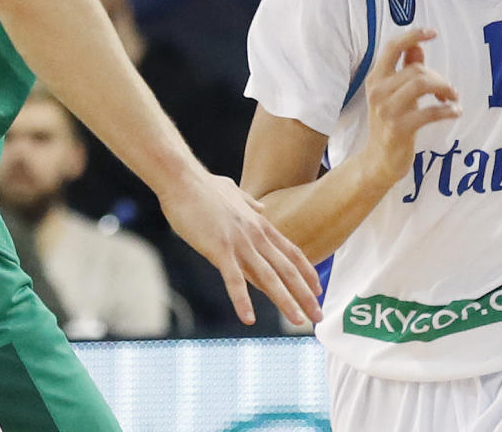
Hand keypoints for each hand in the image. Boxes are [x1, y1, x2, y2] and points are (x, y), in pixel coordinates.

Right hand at [159, 170, 322, 326]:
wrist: (183, 179)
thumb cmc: (203, 187)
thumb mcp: (234, 193)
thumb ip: (250, 203)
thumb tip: (261, 207)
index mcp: (259, 224)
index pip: (292, 252)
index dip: (307, 272)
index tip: (318, 289)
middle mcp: (256, 235)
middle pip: (287, 270)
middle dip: (305, 295)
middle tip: (318, 315)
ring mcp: (239, 243)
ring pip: (269, 278)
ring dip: (285, 302)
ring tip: (299, 321)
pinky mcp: (219, 250)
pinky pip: (233, 280)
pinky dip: (242, 301)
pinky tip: (249, 319)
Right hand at [361, 28, 460, 185]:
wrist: (378, 161)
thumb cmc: (390, 124)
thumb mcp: (394, 94)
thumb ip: (405, 70)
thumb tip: (418, 47)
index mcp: (375, 79)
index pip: (391, 47)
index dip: (412, 35)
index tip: (433, 32)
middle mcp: (377, 91)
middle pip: (416, 69)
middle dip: (439, 78)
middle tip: (448, 91)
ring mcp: (386, 110)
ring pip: (422, 84)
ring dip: (444, 89)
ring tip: (452, 99)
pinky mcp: (398, 128)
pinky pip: (430, 111)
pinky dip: (448, 110)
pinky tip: (456, 112)